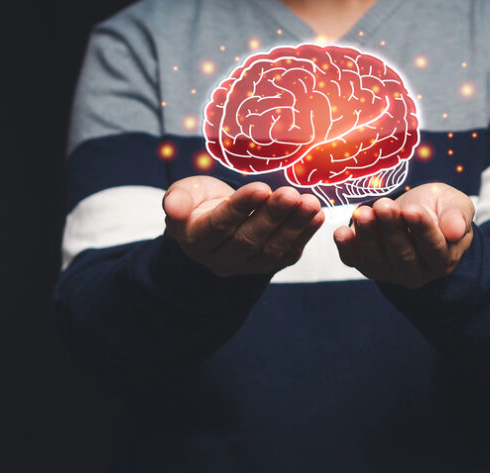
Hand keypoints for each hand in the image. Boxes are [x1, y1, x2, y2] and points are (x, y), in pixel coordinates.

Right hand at [163, 176, 324, 276]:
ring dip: (294, 226)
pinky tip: (318, 216)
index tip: (260, 188)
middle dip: (272, 217)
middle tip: (292, 195)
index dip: (240, 208)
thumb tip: (172, 208)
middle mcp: (220, 259)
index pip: (219, 226)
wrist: (215, 219)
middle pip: (248, 239)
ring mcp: (247, 266)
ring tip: (310, 204)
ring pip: (271, 249)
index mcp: (196, 240)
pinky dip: (305, 235)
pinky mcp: (269, 265)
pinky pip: (288, 254)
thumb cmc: (200, 201)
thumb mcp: (184, 193)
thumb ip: (178, 199)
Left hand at [333, 183, 474, 288]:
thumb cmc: (439, 208)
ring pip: (377, 260)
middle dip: (391, 230)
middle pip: (403, 255)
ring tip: (362, 212)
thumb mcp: (456, 205)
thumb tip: (455, 231)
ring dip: (368, 236)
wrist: (416, 212)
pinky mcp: (369, 267)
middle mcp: (417, 273)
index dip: (422, 229)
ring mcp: (391, 273)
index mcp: (444, 258)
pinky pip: (356, 261)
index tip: (412, 210)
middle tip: (383, 205)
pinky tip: (340, 232)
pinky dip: (347, 248)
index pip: (433, 247)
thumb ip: (458, 216)